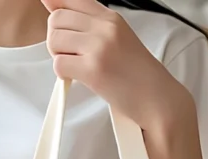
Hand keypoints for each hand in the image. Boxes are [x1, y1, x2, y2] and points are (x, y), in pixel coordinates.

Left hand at [42, 0, 193, 130]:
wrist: (157, 98)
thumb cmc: (137, 73)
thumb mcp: (118, 37)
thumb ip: (89, 23)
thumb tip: (50, 2)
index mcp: (111, 17)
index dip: (55, 6)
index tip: (53, 16)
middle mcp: (105, 27)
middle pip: (56, 19)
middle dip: (56, 39)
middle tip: (70, 54)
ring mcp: (99, 47)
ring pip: (54, 40)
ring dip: (58, 56)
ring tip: (76, 66)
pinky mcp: (93, 70)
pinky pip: (59, 64)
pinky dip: (63, 74)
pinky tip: (79, 77)